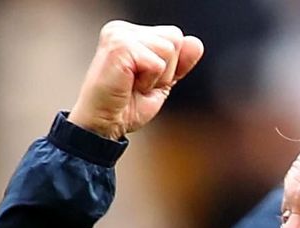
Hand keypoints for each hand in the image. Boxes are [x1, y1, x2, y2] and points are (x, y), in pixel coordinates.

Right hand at [69, 21, 204, 140]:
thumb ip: (179, 63)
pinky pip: (157, 63)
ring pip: (169, 49)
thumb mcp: (161, 83)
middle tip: (139, 84)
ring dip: (157, 77)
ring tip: (134, 85)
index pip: (174, 36)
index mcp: (131, 33)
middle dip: (166, 69)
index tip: (144, 80)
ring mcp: (119, 35)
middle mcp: (123, 29)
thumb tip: (196, 43)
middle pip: (175, 37)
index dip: (170, 66)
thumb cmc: (125, 107)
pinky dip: (149, 82)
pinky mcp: (119, 47)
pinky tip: (129, 86)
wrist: (102, 126)